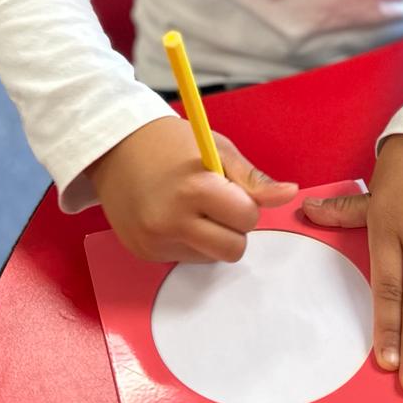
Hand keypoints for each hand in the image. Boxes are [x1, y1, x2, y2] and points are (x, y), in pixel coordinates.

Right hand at [88, 117, 296, 262]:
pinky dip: (187, 242)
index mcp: (195, 189)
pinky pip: (185, 258)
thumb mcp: (217, 150)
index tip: (229, 189)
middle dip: (234, 228)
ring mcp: (154, 240)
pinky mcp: (143, 252)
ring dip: (211, 237)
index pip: (248, 219)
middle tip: (215, 203)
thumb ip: (253, 179)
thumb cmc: (169, 144)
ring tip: (190, 208)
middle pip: (233, 249)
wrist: (113, 147)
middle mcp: (172, 220)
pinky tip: (172, 216)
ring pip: (210, 258)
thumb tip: (288, 195)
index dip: (246, 204)